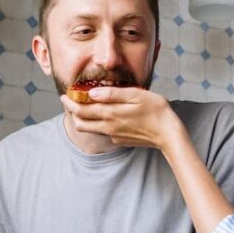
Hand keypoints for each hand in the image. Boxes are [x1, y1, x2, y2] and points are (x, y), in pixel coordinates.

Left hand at [60, 86, 184, 151]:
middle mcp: (109, 127)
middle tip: (69, 101)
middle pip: (81, 123)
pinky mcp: (120, 140)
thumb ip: (113, 94)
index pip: (81, 110)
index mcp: (111, 114)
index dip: (70, 103)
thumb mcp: (136, 95)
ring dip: (83, 118)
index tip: (65, 95)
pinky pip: (104, 131)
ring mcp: (114, 135)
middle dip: (72, 112)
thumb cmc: (156, 111)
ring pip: (90, 129)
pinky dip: (98, 122)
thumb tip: (92, 92)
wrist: (169, 134)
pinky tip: (106, 114)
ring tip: (84, 106)